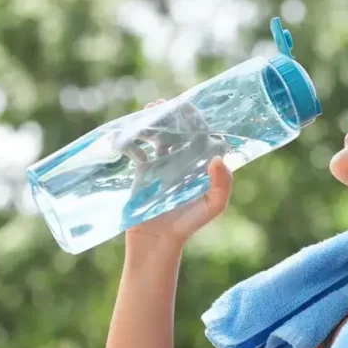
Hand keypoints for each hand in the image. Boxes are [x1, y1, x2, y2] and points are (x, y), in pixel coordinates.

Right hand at [125, 100, 232, 249]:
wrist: (157, 241)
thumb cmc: (188, 225)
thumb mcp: (211, 207)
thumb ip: (222, 186)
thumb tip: (218, 158)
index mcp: (200, 165)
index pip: (199, 134)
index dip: (194, 119)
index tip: (186, 106)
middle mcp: (182, 161)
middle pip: (176, 131)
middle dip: (169, 116)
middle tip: (161, 105)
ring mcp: (161, 165)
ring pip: (156, 136)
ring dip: (149, 124)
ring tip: (143, 118)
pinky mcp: (142, 172)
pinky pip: (136, 150)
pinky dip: (130, 141)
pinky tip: (125, 138)